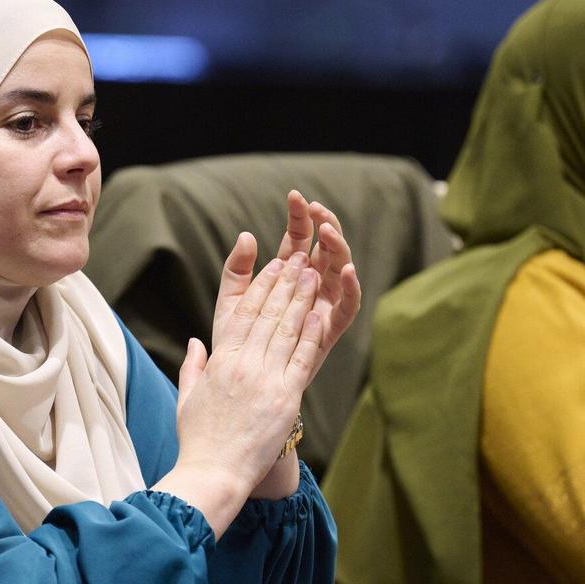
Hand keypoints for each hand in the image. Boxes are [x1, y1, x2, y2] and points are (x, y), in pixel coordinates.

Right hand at [155, 254, 327, 533]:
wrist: (213, 472)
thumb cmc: (198, 440)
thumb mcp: (187, 398)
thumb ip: (193, 367)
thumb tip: (195, 343)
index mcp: (221, 362)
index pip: (244, 314)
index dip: (262, 287)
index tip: (273, 266)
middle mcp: (244, 364)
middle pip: (269, 314)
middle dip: (287, 283)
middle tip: (300, 258)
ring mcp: (266, 379)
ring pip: (287, 330)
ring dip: (302, 299)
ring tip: (314, 275)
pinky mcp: (286, 398)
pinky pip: (302, 359)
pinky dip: (311, 334)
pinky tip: (320, 313)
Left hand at [211, 190, 361, 381]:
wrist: (241, 386)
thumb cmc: (236, 345)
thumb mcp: (232, 303)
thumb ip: (236, 271)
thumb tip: (247, 235)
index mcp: (286, 276)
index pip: (298, 238)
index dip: (300, 217)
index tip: (296, 197)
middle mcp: (309, 288)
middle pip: (324, 250)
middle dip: (325, 226)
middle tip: (318, 210)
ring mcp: (322, 307)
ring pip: (340, 272)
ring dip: (339, 250)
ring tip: (329, 232)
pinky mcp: (330, 331)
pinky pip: (348, 308)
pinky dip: (352, 288)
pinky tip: (348, 269)